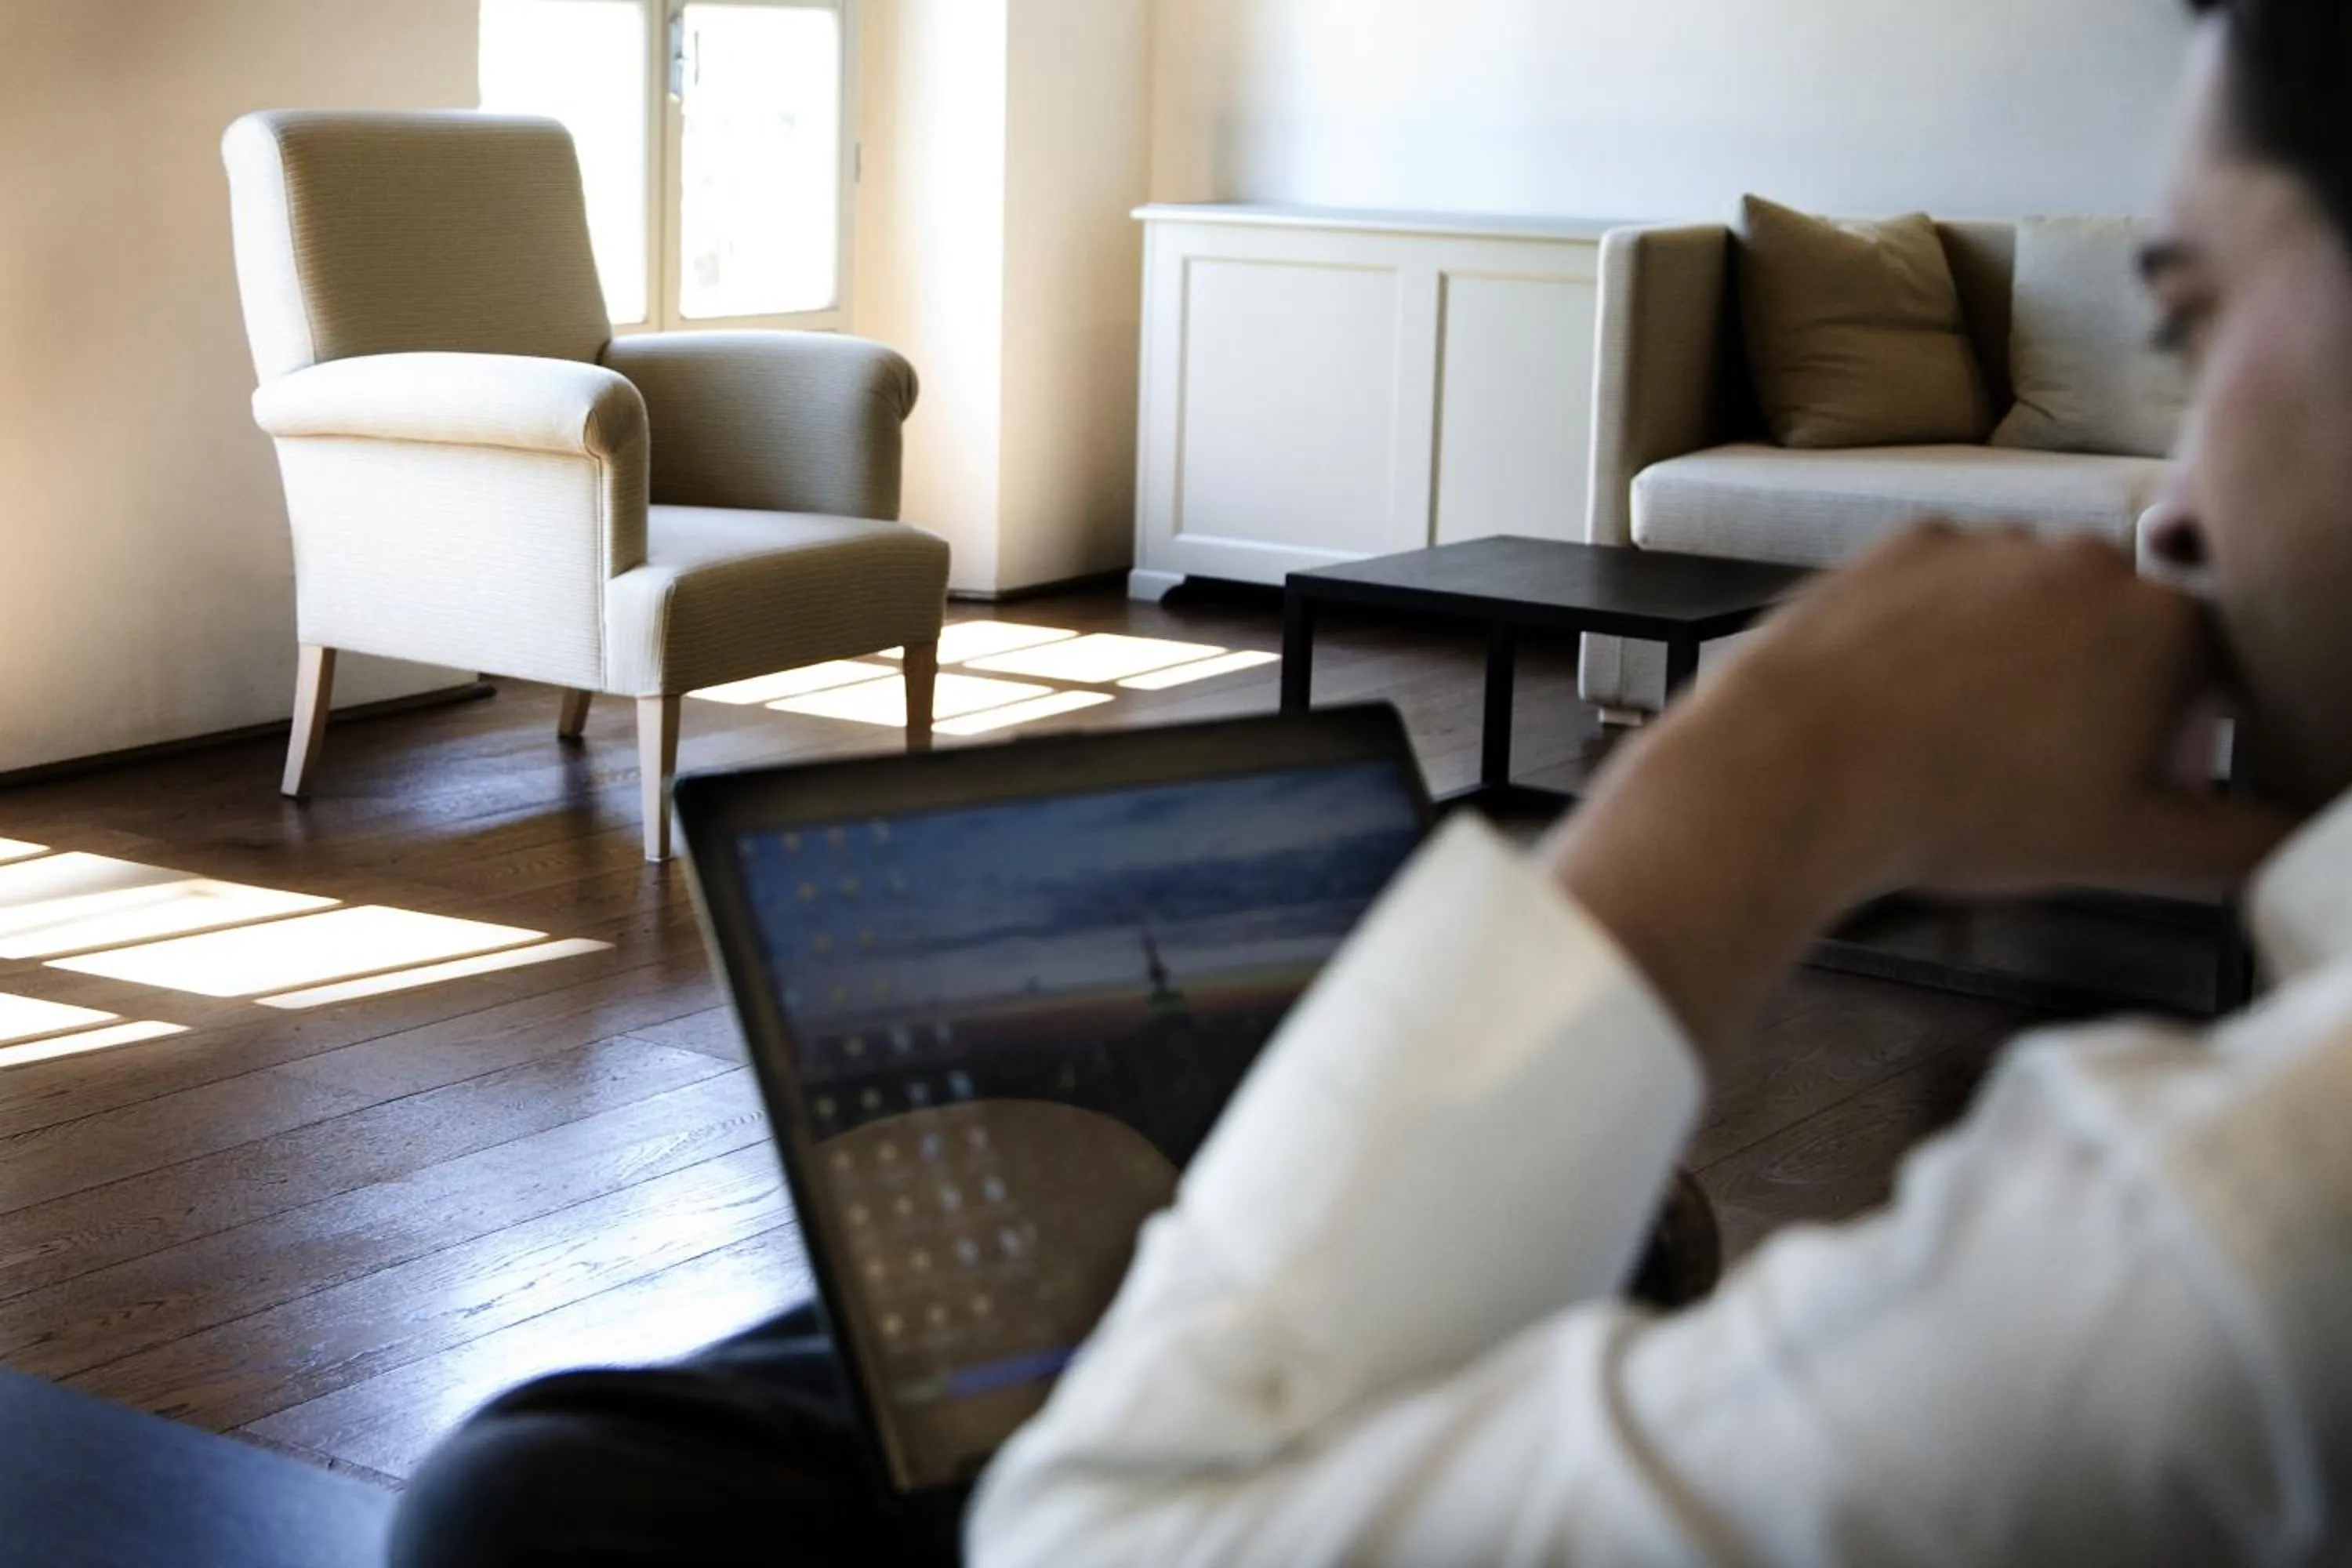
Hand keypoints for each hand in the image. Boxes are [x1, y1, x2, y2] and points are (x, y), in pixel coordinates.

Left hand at [1542, 524, 2294, 1058]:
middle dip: (2103, 696)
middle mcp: (2088, 561)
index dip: (2183, 735)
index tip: (2135, 780)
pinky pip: (1949, 586)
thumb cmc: (1961, 811)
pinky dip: (1940, 632)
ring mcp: (1992, 542)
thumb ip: (2236, 843)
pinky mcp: (1906, 541)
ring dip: (2019, 658)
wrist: (1798, 769)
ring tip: (1961, 740)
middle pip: (2123, 630)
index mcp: (2163, 626)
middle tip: (2038, 772)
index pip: (2215, 672)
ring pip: (2032, 604)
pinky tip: (1908, 697)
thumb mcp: (2123, 849)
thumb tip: (2302, 841)